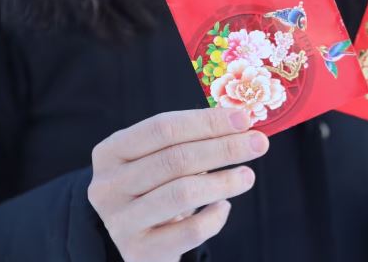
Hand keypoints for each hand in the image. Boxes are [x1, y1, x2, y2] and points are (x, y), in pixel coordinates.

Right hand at [88, 108, 268, 261]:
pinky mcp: (140, 251)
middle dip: (223, 148)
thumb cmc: (159, 185)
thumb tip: (242, 118)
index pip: (162, 128)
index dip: (206, 122)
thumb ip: (195, 137)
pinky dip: (215, 216)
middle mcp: (108, 186)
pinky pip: (190, 231)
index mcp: (112, 151)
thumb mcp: (165, 157)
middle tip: (259, 143)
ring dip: (223, 181)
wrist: (141, 238)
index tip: (244, 118)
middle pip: (175, 159)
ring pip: (182, 194)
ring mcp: (120, 221)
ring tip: (248, 176)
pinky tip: (223, 207)